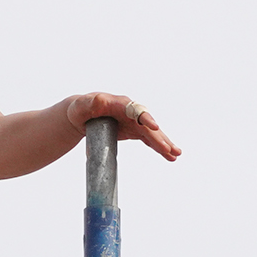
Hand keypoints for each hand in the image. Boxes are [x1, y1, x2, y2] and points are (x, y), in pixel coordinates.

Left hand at [64, 92, 180, 161]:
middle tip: (169, 150)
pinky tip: (168, 156)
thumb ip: (91, 103)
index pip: (137, 111)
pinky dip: (158, 147)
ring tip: (176, 155)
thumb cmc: (81, 109)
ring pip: (152, 133)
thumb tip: (100, 100)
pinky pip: (148, 139)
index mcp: (120, 104)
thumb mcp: (83, 105)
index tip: (155, 127)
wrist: (80, 115)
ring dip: (164, 144)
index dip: (146, 119)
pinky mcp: (133, 130)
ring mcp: (134, 122)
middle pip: (148, 125)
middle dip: (160, 137)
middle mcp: (131, 111)